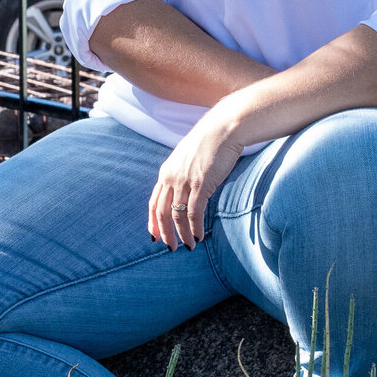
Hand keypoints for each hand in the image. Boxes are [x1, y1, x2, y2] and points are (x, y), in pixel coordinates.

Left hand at [148, 109, 243, 249]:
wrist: (223, 128)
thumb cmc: (209, 142)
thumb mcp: (187, 159)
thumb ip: (181, 175)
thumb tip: (184, 191)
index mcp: (166, 172)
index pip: (153, 202)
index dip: (153, 222)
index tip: (155, 236)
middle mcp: (171, 177)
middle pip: (162, 212)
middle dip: (166, 233)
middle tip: (171, 248)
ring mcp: (185, 181)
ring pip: (178, 215)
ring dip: (182, 234)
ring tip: (189, 246)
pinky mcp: (201, 184)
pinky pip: (194, 212)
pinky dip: (195, 227)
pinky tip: (199, 236)